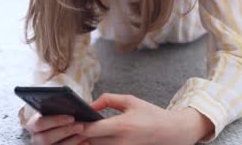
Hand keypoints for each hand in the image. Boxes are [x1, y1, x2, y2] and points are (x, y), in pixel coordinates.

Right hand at [19, 106, 87, 144]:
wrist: (60, 131)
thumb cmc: (60, 116)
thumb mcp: (57, 111)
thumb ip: (60, 107)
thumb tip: (76, 105)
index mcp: (33, 125)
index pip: (39, 123)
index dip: (55, 120)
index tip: (72, 117)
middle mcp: (35, 138)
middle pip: (46, 138)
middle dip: (65, 131)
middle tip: (81, 125)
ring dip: (72, 140)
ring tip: (85, 133)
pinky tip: (86, 141)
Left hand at [79, 94, 211, 144]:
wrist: (169, 132)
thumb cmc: (150, 114)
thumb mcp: (130, 101)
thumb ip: (108, 100)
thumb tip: (90, 105)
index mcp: (122, 126)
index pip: (92, 130)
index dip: (78, 126)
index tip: (72, 120)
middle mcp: (120, 142)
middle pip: (91, 141)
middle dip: (83, 133)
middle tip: (76, 123)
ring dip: (91, 139)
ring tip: (88, 129)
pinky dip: (100, 143)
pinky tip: (99, 136)